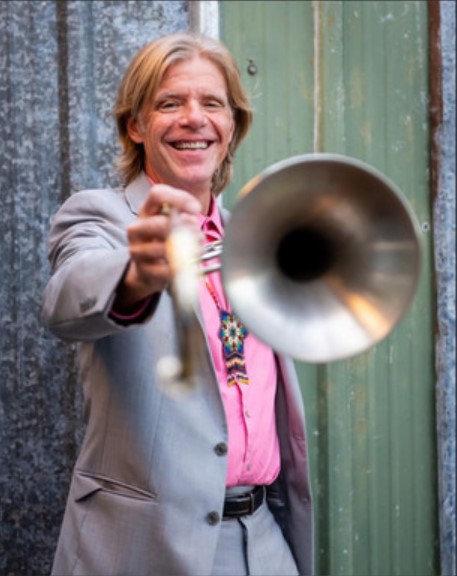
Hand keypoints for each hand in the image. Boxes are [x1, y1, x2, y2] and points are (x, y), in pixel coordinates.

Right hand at [115, 184, 201, 310]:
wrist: (149, 270)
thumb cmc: (164, 242)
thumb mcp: (173, 224)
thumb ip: (184, 219)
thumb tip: (191, 221)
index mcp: (146, 211)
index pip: (157, 194)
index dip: (180, 199)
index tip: (196, 209)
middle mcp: (137, 228)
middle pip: (160, 223)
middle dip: (186, 231)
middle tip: (199, 236)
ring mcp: (137, 249)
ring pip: (163, 249)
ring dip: (186, 251)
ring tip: (197, 251)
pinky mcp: (142, 269)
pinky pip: (165, 269)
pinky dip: (179, 268)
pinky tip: (184, 265)